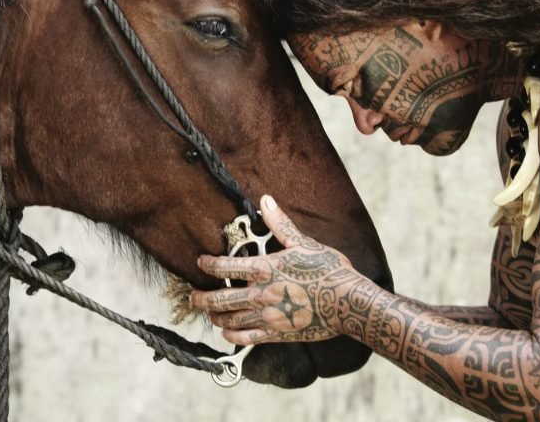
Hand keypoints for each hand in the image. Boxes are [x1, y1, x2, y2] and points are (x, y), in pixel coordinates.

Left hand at [189, 194, 356, 344]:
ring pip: (231, 319)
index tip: (200, 262)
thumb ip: (280, 224)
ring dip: (215, 316)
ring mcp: (267, 316)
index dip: (208, 264)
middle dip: (201, 298)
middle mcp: (260, 294)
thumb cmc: (327, 269)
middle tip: (192, 297)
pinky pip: (247, 338)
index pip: (225, 266)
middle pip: (221, 298)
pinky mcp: (277, 333)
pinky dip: (233, 336)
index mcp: (264, 269)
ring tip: (209, 313)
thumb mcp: (303, 242)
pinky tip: (227, 333)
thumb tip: (266, 200)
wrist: (347, 302)